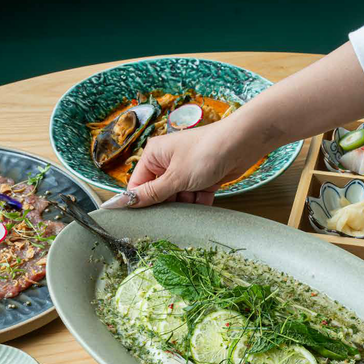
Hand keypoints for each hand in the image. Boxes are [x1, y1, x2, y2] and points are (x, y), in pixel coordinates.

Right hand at [122, 120, 259, 207]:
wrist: (242, 144)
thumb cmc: (206, 152)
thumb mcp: (175, 177)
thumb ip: (151, 193)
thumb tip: (122, 202)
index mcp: (154, 155)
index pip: (138, 184)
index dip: (140, 201)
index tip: (142, 219)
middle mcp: (168, 161)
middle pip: (159, 193)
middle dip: (168, 203)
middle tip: (173, 213)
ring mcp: (187, 170)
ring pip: (179, 197)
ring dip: (187, 203)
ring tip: (195, 197)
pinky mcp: (203, 178)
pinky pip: (195, 196)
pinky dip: (200, 200)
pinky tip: (206, 197)